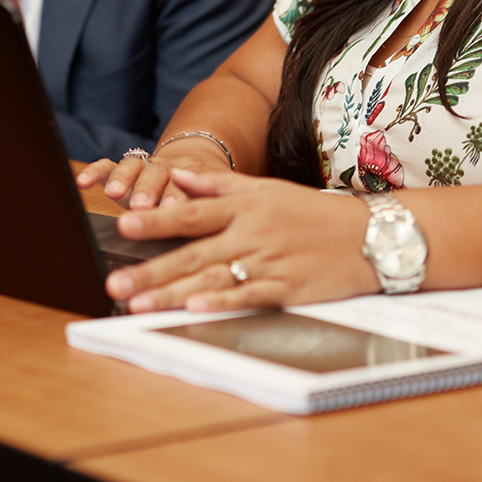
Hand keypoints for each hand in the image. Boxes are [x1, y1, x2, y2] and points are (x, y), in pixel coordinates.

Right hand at [76, 145, 228, 208]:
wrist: (198, 162)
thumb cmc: (207, 195)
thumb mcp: (215, 206)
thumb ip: (212, 218)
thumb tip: (211, 244)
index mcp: (194, 177)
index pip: (186, 185)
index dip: (177, 196)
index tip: (170, 208)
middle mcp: (168, 169)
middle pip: (158, 175)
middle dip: (148, 190)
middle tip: (141, 205)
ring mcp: (145, 168)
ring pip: (133, 167)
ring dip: (123, 179)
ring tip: (113, 193)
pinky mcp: (126, 170)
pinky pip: (109, 165)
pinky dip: (96, 172)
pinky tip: (82, 182)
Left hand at [106, 168, 378, 312]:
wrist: (368, 235)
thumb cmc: (312, 212)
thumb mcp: (266, 189)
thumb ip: (220, 183)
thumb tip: (178, 174)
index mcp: (246, 206)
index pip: (193, 212)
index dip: (158, 219)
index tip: (124, 224)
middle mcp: (252, 232)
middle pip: (193, 252)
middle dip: (151, 268)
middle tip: (114, 280)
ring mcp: (269, 261)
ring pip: (213, 277)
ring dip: (174, 292)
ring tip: (138, 304)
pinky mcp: (286, 287)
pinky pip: (248, 295)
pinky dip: (223, 301)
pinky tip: (197, 307)